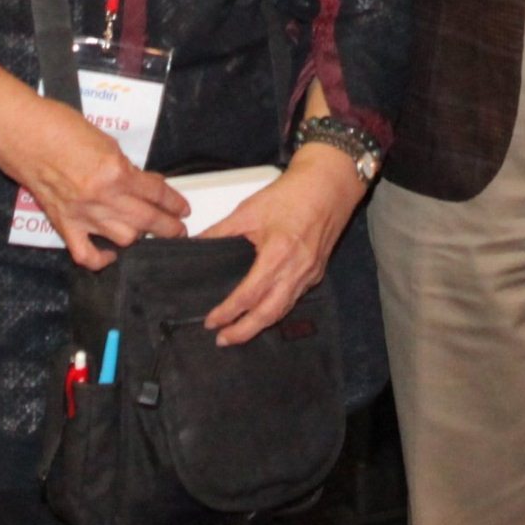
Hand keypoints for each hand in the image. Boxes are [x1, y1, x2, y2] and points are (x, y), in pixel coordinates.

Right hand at [0, 97, 187, 268]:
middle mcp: (102, 197)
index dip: (174, 201)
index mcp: (115, 171)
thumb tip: (142, 183)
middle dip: (168, 227)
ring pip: (124, 239)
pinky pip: (86, 254)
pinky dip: (101, 259)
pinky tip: (111, 254)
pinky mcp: (64, 224)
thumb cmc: (60, 127)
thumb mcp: (105, 141)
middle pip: (146, 220)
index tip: (183, 208)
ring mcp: (82, 214)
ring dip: (138, 236)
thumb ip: (125, 167)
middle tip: (178, 229)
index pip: (155, 192)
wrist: (22, 134)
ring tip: (146, 233)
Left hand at [199, 145, 367, 344]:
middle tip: (223, 340)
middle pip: (268, 314)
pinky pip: (294, 299)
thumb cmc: (293, 193)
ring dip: (260, 325)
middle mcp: (296, 270)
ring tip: (239, 331)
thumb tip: (196, 244)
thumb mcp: (249, 210)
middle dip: (244, 331)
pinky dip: (276, 310)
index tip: (211, 321)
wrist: (329, 184)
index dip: (228, 311)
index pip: (248, 294)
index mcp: (278, 254)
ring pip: (283, 310)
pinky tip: (263, 311)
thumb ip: (220, 231)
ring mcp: (310, 274)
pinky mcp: (316, 272)